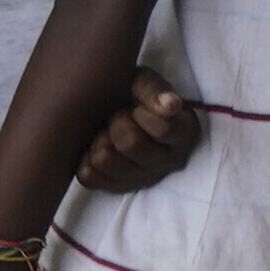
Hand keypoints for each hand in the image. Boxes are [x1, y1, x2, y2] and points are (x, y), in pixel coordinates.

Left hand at [71, 79, 203, 192]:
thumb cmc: (133, 94)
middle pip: (132, 145)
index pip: (164, 129)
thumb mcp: (143, 82)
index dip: (142, 114)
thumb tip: (170, 106)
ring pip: (105, 161)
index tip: (137, 107)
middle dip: (117, 123)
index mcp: (184, 131)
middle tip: (118, 116)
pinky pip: (89, 176)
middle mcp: (171, 161)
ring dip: (100, 140)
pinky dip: (85, 157)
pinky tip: (97, 146)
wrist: (112, 108)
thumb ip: (154, 90)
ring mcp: (145, 178)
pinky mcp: (117, 188)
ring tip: (107, 131)